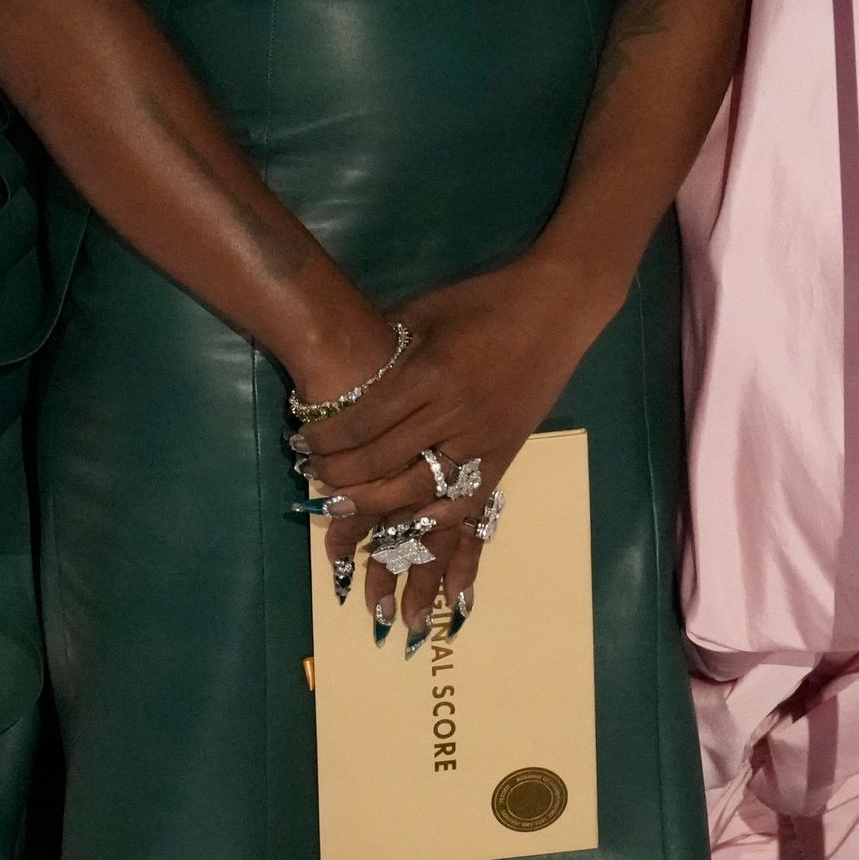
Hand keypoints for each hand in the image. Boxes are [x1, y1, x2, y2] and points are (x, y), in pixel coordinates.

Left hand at [288, 249, 624, 650]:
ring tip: (348, 539)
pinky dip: (442, 536)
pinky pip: (468, 507)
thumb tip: (344, 379)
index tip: (301, 447)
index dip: (326, 440)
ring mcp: (482, 441)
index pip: (364, 423)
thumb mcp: (425, 312)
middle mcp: (453, 416)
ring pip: (421, 496)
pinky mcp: (505, 456)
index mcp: (430, 375)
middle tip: (314, 485)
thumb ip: (387, 349)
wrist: (558, 306)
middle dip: (342, 481)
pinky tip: (419, 558)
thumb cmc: (485, 301)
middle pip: (385, 465)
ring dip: (380, 521)